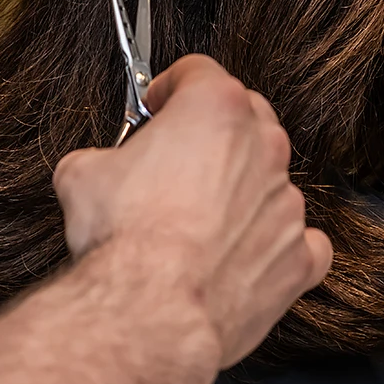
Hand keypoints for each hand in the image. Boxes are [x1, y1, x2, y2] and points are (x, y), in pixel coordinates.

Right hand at [53, 55, 332, 371]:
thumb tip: (94, 170)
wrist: (151, 311)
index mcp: (215, 107)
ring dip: (241, 192)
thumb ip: (101, 157)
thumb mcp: (82, 173)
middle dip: (213, 135)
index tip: (158, 109)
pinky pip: (300, 241)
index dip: (171, 89)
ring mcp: (286, 201)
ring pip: (270, 180)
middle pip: (245, 118)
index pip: (198, 72)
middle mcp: (262, 145)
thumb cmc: (124, 237)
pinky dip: (275, 247)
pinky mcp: (299, 256)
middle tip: (177, 164)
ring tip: (199, 224)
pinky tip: (245, 258)